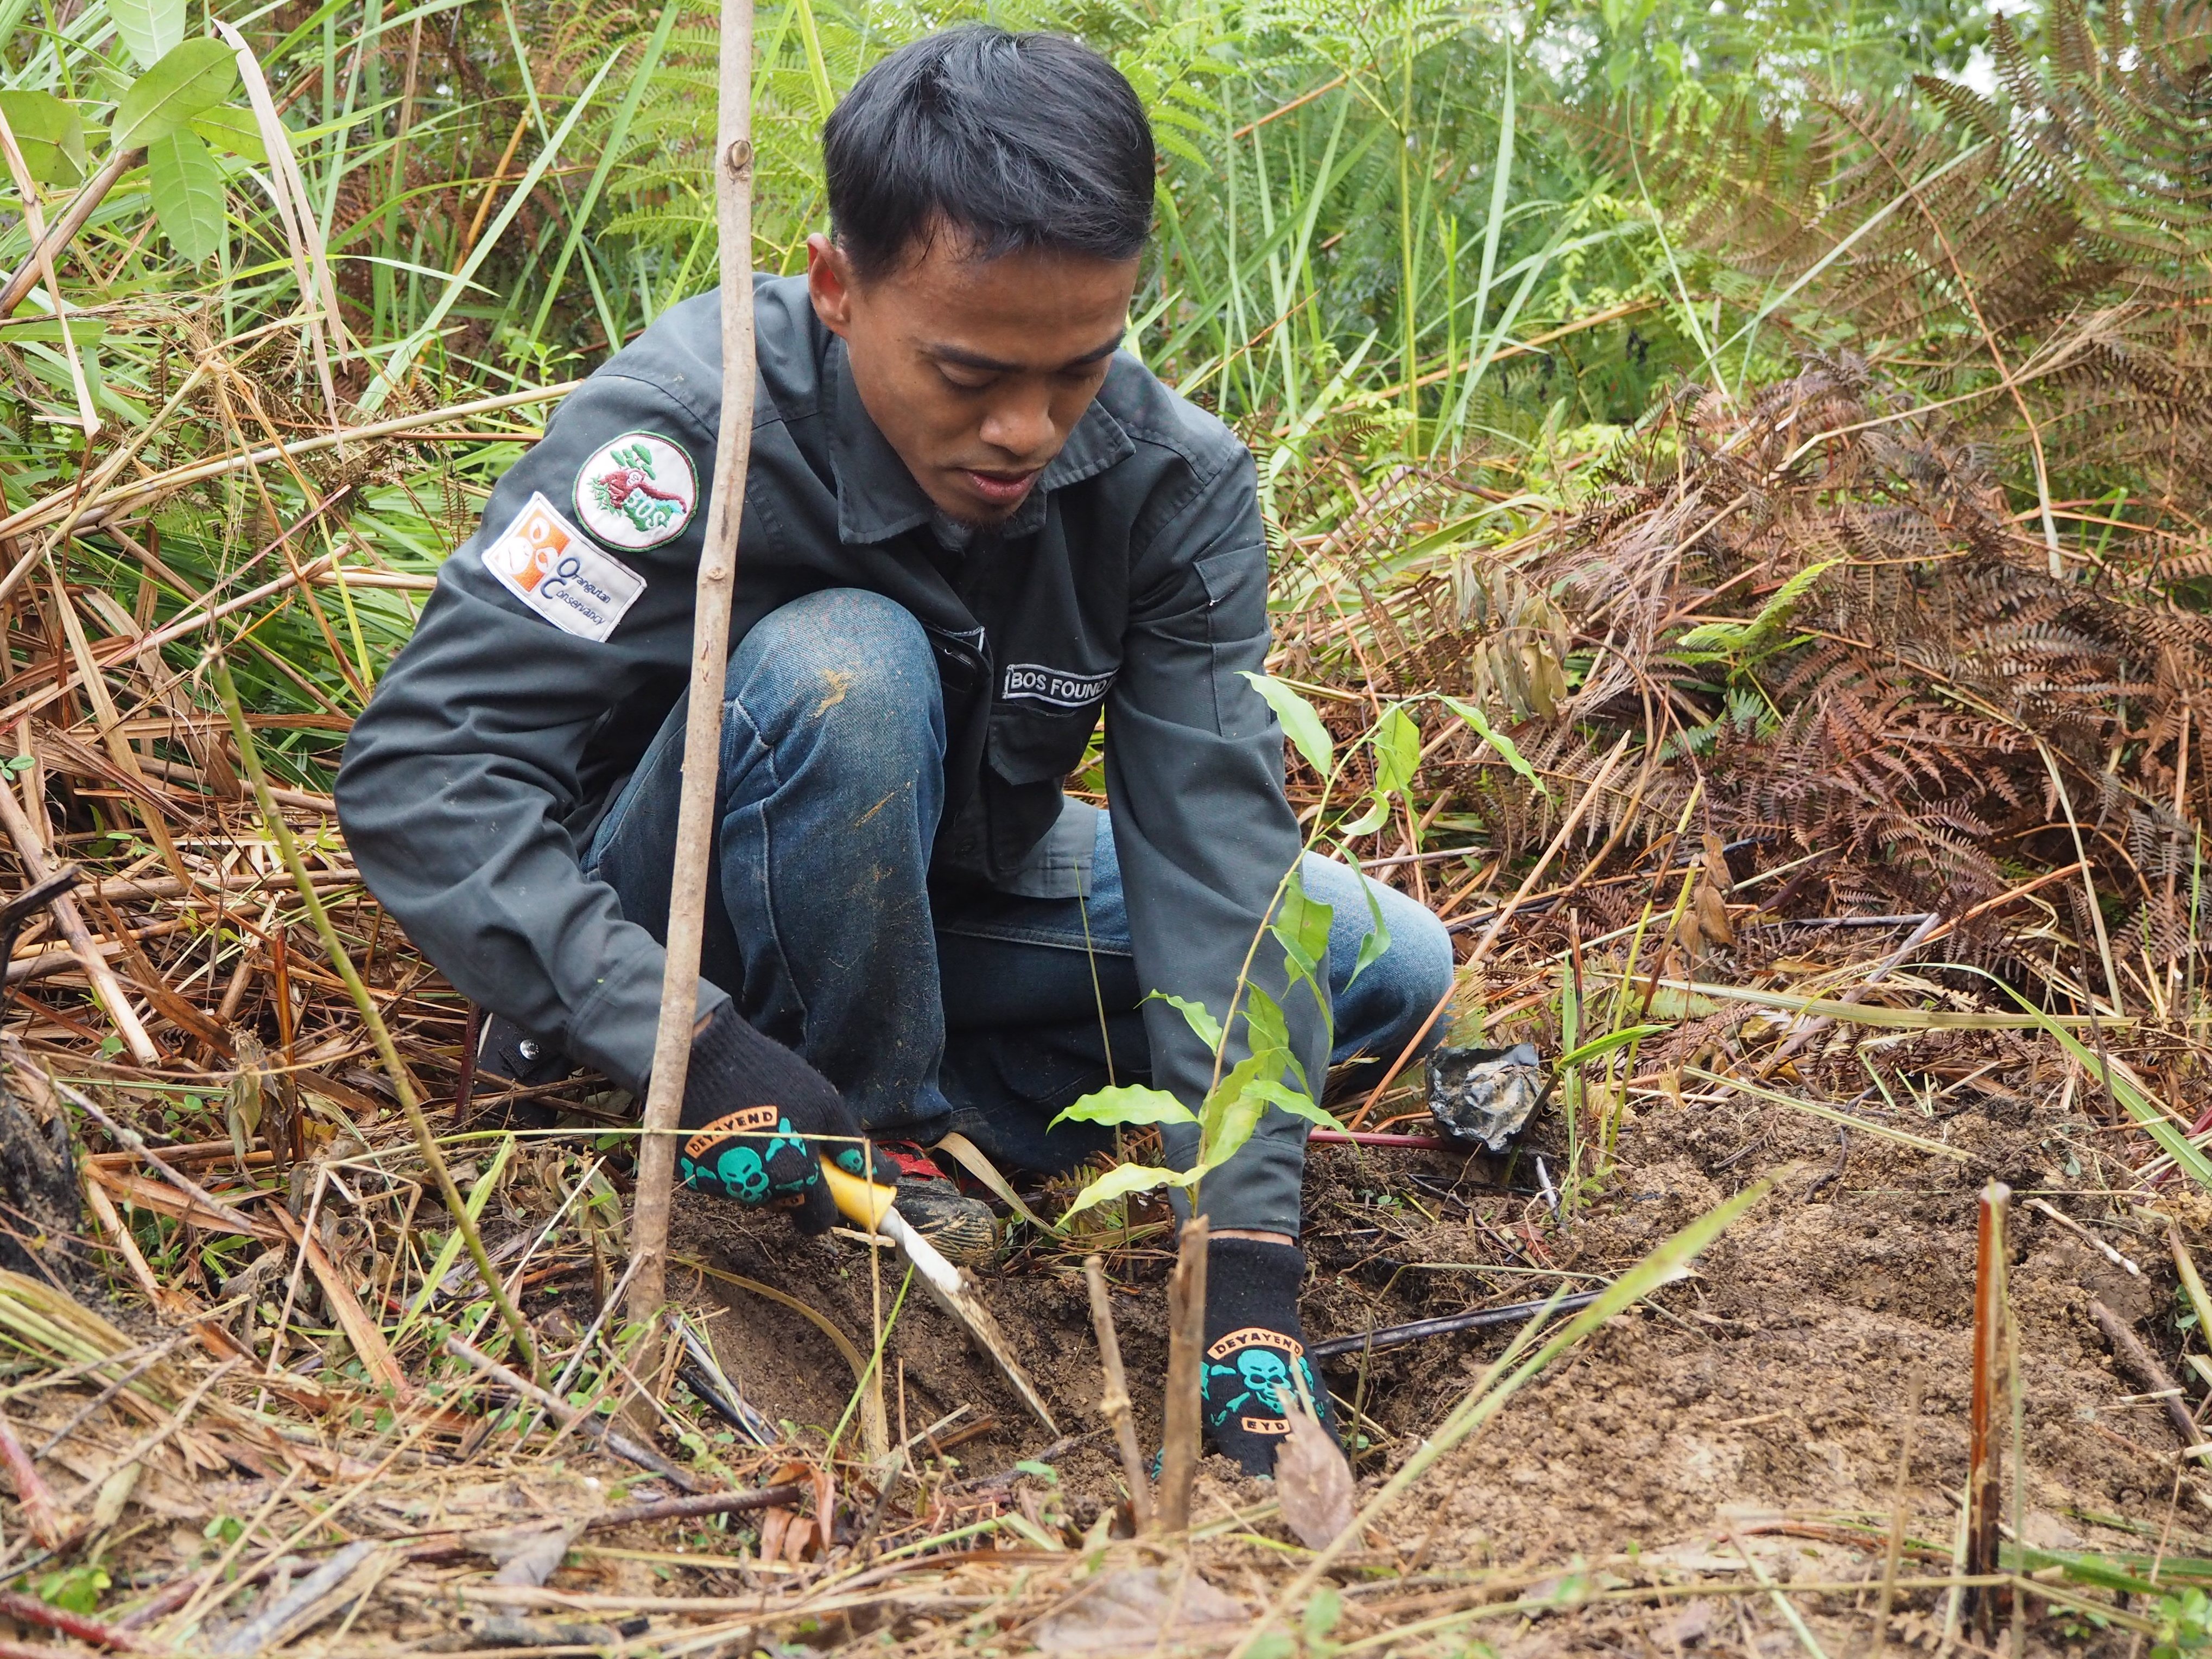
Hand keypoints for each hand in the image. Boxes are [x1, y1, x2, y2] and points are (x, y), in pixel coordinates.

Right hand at [673, 1003, 894, 1232]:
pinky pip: (729, 1179)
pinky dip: (736, 1162)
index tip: (831, 1186)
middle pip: (788, 1204)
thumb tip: (889, 1177)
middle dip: (796, 1183)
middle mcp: (758, 1191)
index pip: (818, 1220)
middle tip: (793, 1141)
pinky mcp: (698, 1177)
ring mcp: (725, 1186)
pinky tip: (734, 1128)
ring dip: (766, 1170)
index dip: (828, 1205)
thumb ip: (854, 1149)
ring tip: (761, 1124)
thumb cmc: (773, 1078)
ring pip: (758, 1192)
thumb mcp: (825, 1106)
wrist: (702, 1059)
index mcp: (795, 1176)